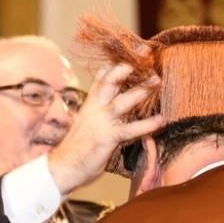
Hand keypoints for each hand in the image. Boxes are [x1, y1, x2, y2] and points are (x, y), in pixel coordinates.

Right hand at [47, 63, 163, 194]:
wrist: (63, 167)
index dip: (116, 66)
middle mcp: (94, 109)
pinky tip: (161, 120)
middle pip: (110, 81)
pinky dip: (147, 124)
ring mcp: (101, 122)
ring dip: (141, 90)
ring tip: (157, 81)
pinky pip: (131, 129)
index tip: (132, 54)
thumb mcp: (86, 124)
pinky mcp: (107, 137)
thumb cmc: (77, 148)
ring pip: (122, 101)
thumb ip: (99, 113)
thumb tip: (113, 107)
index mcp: (90, 104)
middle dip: (128, 68)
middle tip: (147, 58)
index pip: (102, 78)